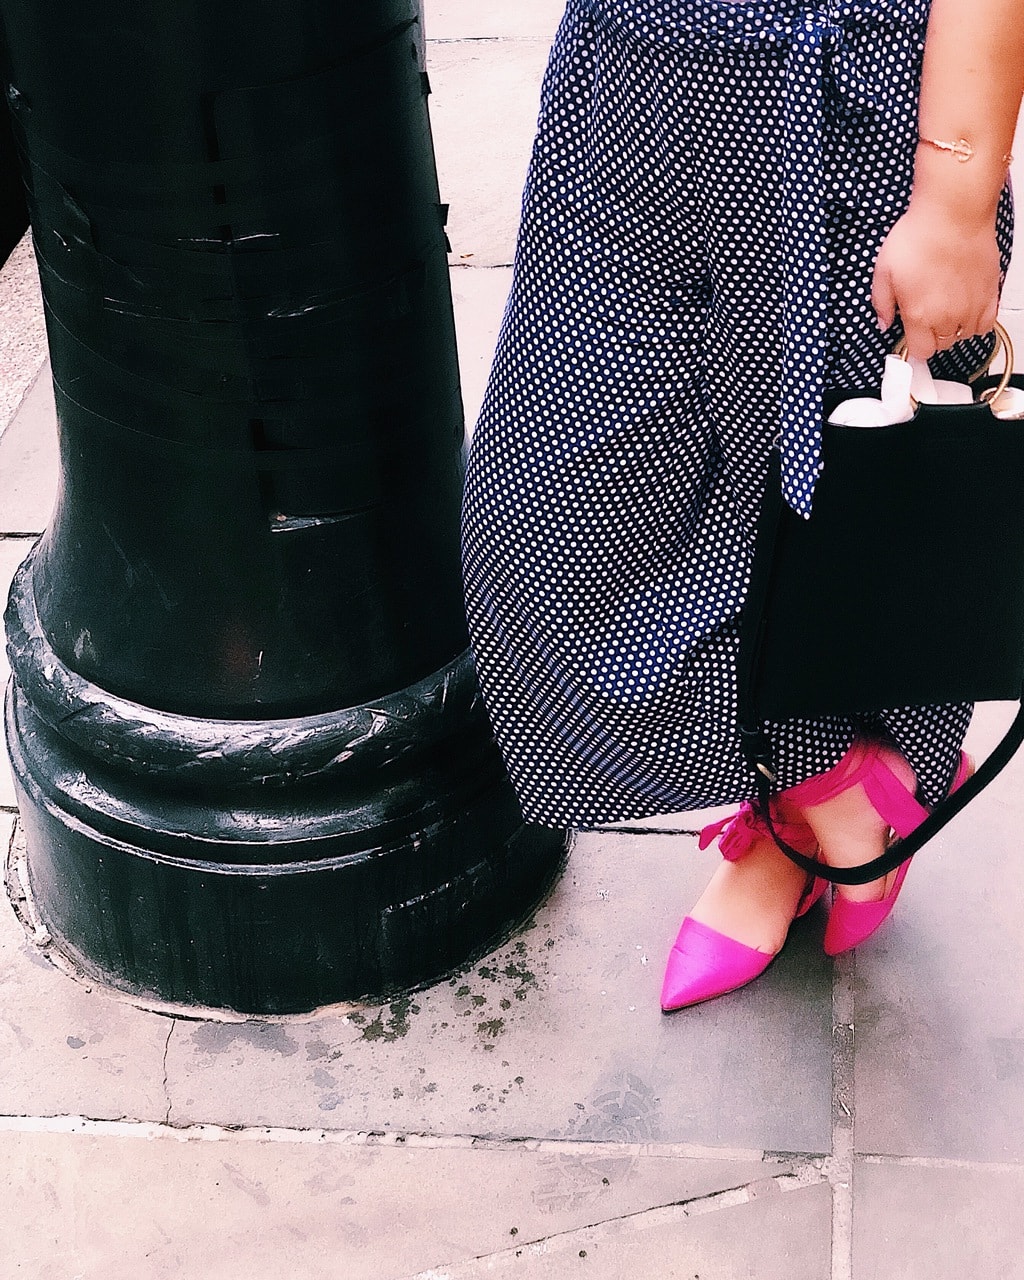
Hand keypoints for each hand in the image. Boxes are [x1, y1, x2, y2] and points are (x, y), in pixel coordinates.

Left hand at [871, 198, 1000, 359]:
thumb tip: (883, 323)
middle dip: (931, 334)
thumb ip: (881, 303)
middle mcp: (948, 316)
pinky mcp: (990, 293)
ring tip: (945, 308)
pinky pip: (987, 324)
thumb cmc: (920, 236)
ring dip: (954, 328)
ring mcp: (972, 307)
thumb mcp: (883, 271)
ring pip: (963, 335)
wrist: (953, 213)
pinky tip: (966, 309)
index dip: (914, 345)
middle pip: (942, 345)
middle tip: (926, 313)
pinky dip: (976, 322)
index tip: (912, 335)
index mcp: (919, 315)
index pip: (920, 352)